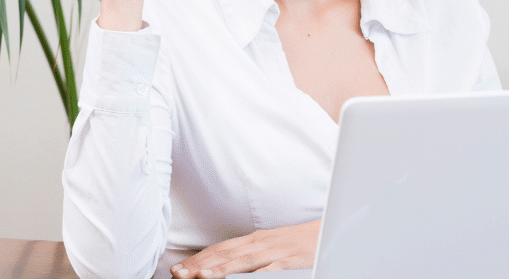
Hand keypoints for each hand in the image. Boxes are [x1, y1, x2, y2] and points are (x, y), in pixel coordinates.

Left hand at [170, 220, 319, 277]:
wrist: (330, 233)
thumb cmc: (299, 243)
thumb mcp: (272, 246)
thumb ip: (250, 254)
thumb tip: (226, 262)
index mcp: (255, 240)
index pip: (220, 249)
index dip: (198, 259)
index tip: (179, 269)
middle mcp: (260, 243)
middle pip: (225, 254)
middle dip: (199, 265)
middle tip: (178, 274)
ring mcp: (274, 252)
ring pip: (241, 261)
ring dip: (218, 269)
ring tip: (198, 277)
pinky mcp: (289, 261)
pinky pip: (269, 270)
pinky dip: (252, 274)